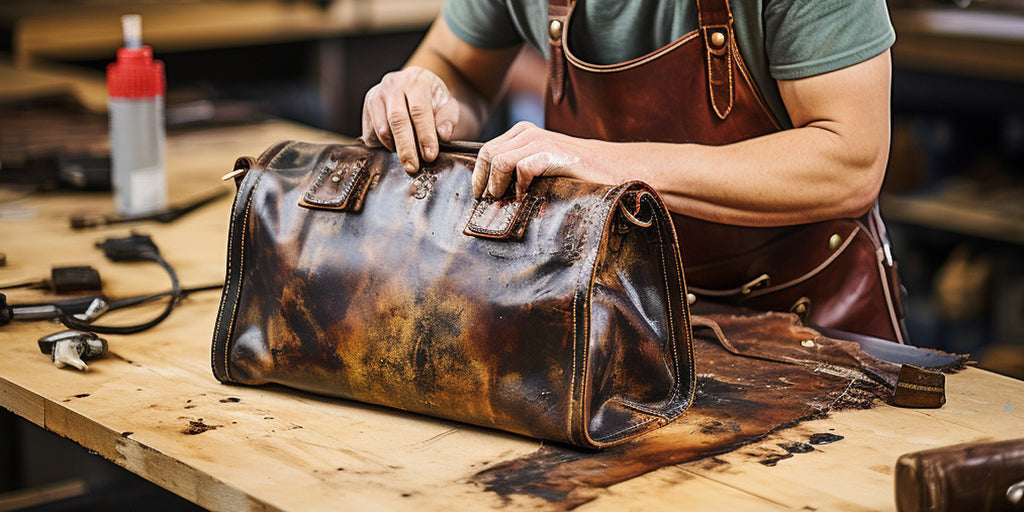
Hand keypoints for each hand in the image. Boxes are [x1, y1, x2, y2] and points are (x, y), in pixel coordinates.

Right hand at [361, 66, 459, 173]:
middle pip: (397, 120)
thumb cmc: (433, 100)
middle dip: (405, 147)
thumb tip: (444, 135)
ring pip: (381, 128)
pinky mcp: (366, 107)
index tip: (430, 155)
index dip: (424, 135)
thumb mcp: (448, 105)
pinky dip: (382, 146)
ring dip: (394, 147)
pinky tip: (395, 147)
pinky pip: (371, 133)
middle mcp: (393, 84)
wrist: (415, 87)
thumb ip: (448, 119)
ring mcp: (376, 95)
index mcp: (416, 81)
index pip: (419, 111)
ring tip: (408, 156)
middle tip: (412, 167)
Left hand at [472, 122, 614, 198]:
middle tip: (488, 200)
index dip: (479, 174)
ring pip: (500, 161)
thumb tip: (491, 188)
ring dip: (498, 185)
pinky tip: (527, 195)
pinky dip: (520, 186)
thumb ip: (517, 166)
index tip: (480, 193)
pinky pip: (521, 169)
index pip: (487, 150)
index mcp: (522, 132)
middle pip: (488, 154)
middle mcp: (527, 133)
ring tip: (505, 199)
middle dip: (483, 180)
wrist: (608, 166)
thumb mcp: (540, 161)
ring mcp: (539, 141)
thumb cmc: (573, 170)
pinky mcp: (551, 153)